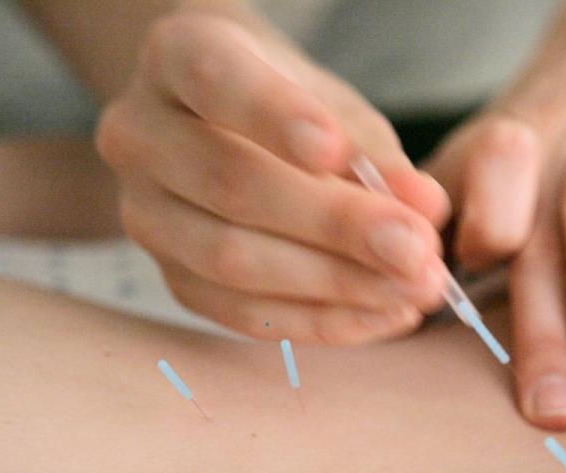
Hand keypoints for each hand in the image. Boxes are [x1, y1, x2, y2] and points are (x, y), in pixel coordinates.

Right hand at [97, 11, 450, 342]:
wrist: (233, 134)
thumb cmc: (292, 109)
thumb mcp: (335, 109)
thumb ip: (374, 153)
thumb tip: (424, 208)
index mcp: (176, 58)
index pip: (215, 79)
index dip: (274, 117)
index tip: (337, 150)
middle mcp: (140, 135)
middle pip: (231, 184)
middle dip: (335, 225)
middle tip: (416, 250)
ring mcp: (143, 212)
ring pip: (231, 260)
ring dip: (336, 284)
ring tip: (414, 289)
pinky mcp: (171, 277)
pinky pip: (242, 313)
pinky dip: (323, 321)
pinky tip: (384, 315)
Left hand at [427, 2, 565, 428]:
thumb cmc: (533, 137)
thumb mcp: (474, 161)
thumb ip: (444, 230)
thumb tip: (400, 316)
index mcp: (488, 150)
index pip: (477, 190)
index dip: (480, 232)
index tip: (467, 295)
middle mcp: (547, 145)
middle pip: (537, 236)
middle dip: (541, 324)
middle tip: (546, 407)